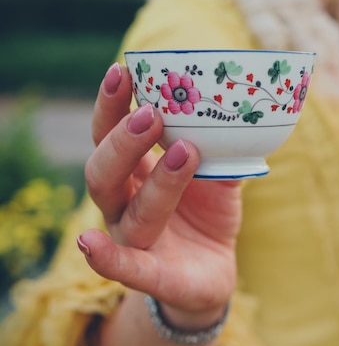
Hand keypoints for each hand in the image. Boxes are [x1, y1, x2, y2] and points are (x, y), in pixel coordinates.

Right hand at [80, 62, 241, 323]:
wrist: (212, 267)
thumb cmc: (206, 210)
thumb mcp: (218, 171)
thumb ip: (222, 144)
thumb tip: (243, 106)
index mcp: (134, 170)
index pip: (110, 131)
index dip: (112, 103)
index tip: (122, 70)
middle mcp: (122, 201)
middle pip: (103, 168)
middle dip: (124, 139)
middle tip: (151, 113)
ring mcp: (132, 238)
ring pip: (128, 209)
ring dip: (154, 180)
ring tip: (184, 151)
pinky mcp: (151, 274)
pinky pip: (125, 268)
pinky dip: (106, 258)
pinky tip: (88, 246)